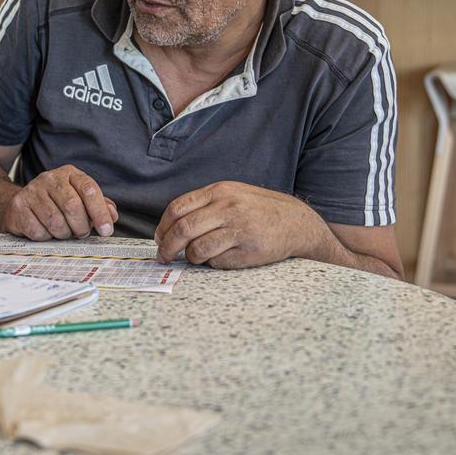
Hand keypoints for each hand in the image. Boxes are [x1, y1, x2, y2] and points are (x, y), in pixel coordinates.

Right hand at [0, 165, 117, 239]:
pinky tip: (45, 231)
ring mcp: (32, 191)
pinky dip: (45, 237)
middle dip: (80, 227)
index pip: (89, 189)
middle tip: (81, 233)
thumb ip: (98, 205)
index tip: (106, 230)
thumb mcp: (79, 200)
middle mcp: (50, 178)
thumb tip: (112, 215)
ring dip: (63, 234)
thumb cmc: (55, 204)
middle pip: (72, 206)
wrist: (20, 204)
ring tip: (62, 231)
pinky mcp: (19, 206)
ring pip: (55, 222)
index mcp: (69, 174)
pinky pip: (38, 230)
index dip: (100, 212)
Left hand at [154, 181, 328, 268]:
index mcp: (220, 191)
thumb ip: (204, 204)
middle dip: (167, 247)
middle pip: (183, 230)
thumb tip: (170, 225)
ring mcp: (238, 229)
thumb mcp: (232, 194)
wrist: (296, 222)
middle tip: (164, 256)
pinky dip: (211, 263)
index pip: (178, 208)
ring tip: (195, 257)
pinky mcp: (248, 250)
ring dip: (190, 257)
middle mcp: (228, 208)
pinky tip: (220, 257)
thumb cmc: (259, 209)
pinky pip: (216, 261)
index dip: (163, 226)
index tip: (159, 238)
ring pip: (197, 249)